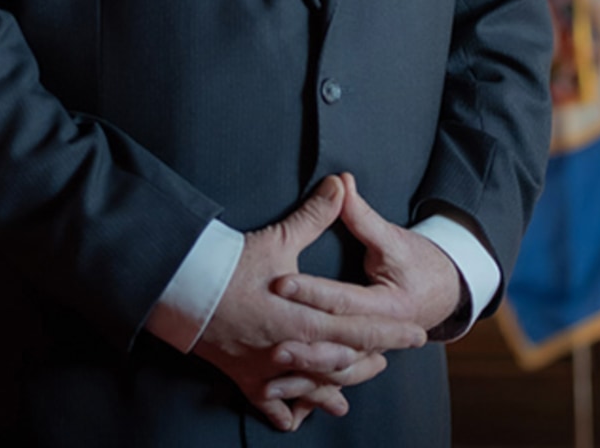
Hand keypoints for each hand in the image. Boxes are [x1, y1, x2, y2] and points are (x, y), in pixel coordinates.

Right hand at [194, 176, 427, 431]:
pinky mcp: (248, 380)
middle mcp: (292, 351)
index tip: (417, 335)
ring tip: (359, 381)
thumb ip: (314, 216)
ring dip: (339, 386)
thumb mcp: (277, 239)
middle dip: (371, 360)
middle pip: (343, 363)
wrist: (182, 290)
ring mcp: (270, 370)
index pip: (359, 330)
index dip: (390, 333)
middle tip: (392, 357)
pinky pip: (275, 406)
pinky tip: (303, 415)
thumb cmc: (230, 266)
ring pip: (316, 388)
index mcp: (304, 320)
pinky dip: (292, 412)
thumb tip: (340, 183)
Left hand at [268, 172, 463, 380]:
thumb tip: (339, 182)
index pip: (344, 300)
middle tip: (270, 338)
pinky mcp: (360, 361)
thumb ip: (361, 215)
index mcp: (391, 306)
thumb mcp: (392, 238)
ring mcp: (372, 354)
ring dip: (305, 373)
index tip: (280, 281)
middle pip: (339, 344)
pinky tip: (281, 393)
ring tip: (272, 368)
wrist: (445, 291)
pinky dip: (310, 390)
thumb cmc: (416, 261)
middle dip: (304, 342)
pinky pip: (334, 382)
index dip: (312, 291)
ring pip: (337, 371)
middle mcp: (383, 336)